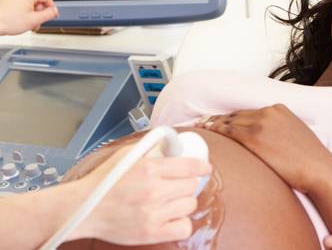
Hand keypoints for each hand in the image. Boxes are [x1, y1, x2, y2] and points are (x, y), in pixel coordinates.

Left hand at [0, 0, 57, 34]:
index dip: (51, 8)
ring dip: (31, 12)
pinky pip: (19, 3)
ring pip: (28, 2)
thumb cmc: (7, 21)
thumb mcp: (35, 20)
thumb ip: (49, 14)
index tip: (52, 15)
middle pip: (37, 0)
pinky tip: (19, 20)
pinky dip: (22, 10)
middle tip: (38, 22)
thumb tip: (54, 11)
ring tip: (28, 23)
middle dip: (39, 12)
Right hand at [71, 145, 211, 243]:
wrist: (82, 209)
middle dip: (187, 184)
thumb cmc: (103, 182)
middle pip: (192, 186)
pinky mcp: (151, 233)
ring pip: (189, 205)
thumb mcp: (126, 156)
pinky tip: (171, 218)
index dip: (202, 167)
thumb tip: (173, 142)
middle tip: (178, 186)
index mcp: (149, 169)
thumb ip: (150, 149)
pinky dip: (181, 223)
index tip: (205, 168)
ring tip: (171, 202)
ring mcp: (153, 214)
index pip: (190, 166)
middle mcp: (154, 191)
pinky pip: (183, 228)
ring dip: (183, 203)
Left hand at [197, 104, 331, 192]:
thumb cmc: (310, 159)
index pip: (248, 112)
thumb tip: (268, 140)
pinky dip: (215, 132)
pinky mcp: (254, 139)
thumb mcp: (296, 134)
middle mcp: (268, 112)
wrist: (318, 169)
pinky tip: (206, 134)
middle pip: (236, 115)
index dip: (232, 117)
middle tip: (203, 123)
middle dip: (219, 119)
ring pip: (228, 122)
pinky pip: (228, 132)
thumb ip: (280, 130)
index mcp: (279, 109)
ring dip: (213, 125)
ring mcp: (260, 124)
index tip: (220, 121)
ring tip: (200, 128)